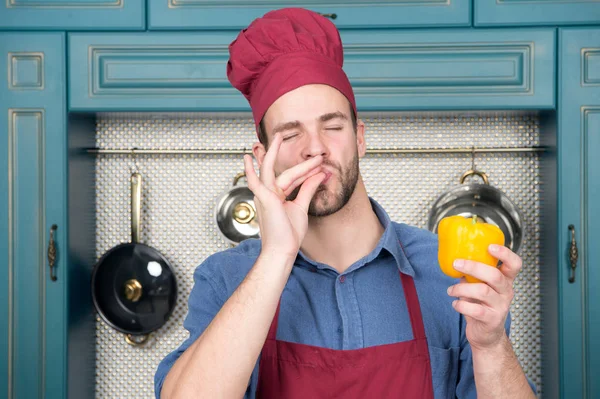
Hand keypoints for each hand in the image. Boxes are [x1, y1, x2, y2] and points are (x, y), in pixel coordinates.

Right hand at [243, 133, 325, 258]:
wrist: (282, 250)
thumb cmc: (288, 235)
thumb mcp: (301, 208)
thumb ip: (307, 190)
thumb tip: (319, 176)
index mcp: (278, 197)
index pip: (293, 178)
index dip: (306, 171)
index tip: (320, 165)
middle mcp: (269, 194)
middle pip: (284, 172)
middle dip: (295, 161)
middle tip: (304, 148)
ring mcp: (264, 196)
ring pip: (269, 170)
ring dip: (273, 153)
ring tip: (277, 138)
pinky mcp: (263, 199)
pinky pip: (255, 181)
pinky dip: (250, 170)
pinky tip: (247, 160)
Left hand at [446, 244, 522, 350]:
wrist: (487, 335)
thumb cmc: (481, 305)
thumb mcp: (479, 286)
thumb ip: (472, 275)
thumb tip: (454, 259)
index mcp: (505, 280)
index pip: (515, 264)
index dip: (505, 253)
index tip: (489, 246)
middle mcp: (506, 292)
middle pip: (495, 275)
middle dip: (473, 267)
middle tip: (456, 264)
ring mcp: (501, 307)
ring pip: (482, 291)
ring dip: (461, 288)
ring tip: (450, 291)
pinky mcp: (492, 320)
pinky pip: (475, 309)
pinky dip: (461, 305)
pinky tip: (455, 304)